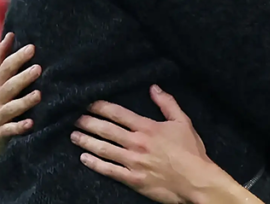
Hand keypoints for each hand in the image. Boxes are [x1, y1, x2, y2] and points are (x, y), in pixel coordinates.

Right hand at [0, 33, 42, 175]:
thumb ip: (2, 57)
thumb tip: (11, 34)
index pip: (5, 67)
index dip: (18, 57)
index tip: (32, 48)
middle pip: (9, 86)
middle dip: (23, 77)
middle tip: (38, 69)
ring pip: (11, 108)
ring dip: (24, 101)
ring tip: (39, 95)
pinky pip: (9, 130)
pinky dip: (19, 127)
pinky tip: (31, 123)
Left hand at [72, 86, 227, 203]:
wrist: (196, 181)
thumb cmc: (191, 152)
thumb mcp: (183, 122)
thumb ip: (167, 103)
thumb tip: (154, 87)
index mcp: (147, 128)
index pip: (118, 114)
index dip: (100, 107)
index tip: (87, 103)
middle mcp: (136, 143)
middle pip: (106, 130)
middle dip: (88, 123)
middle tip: (74, 118)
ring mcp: (133, 162)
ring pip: (103, 149)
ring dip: (86, 141)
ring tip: (73, 135)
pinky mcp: (132, 180)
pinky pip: (109, 170)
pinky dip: (95, 164)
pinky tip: (84, 158)